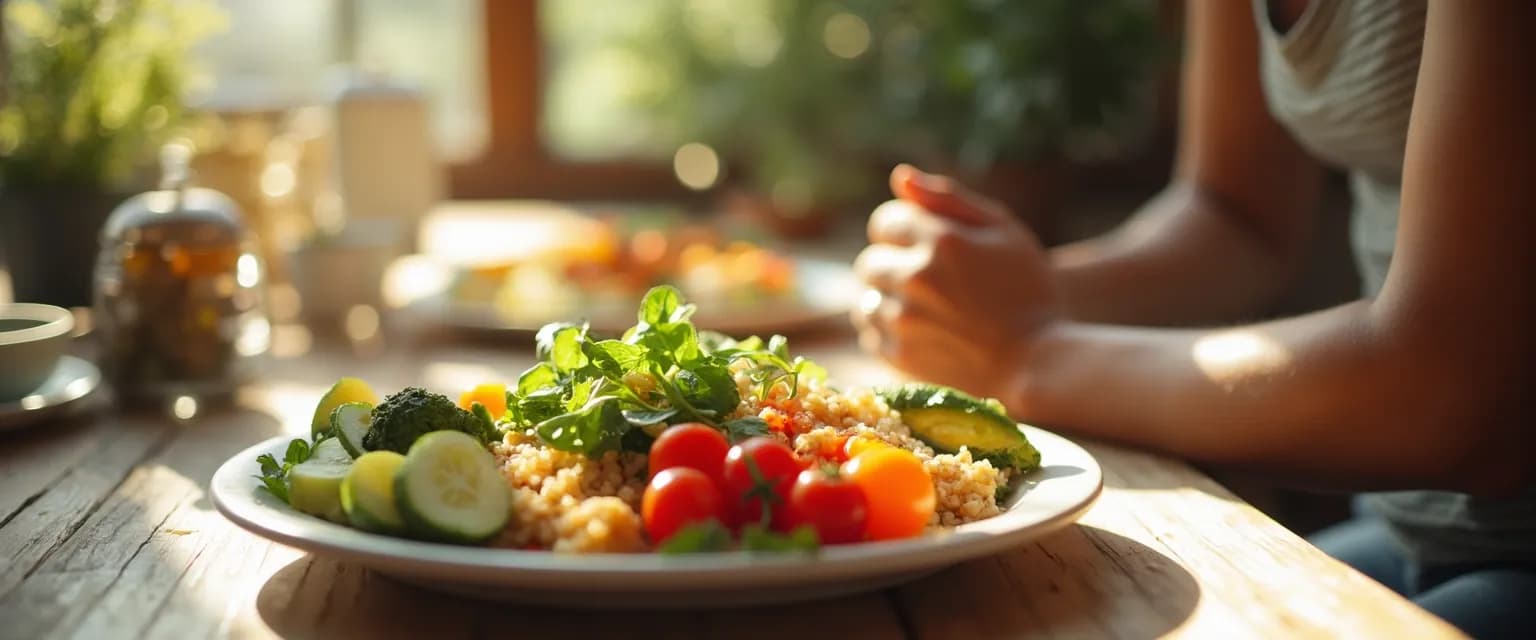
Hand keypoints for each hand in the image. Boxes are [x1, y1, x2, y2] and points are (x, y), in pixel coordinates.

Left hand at [851, 165, 1062, 402]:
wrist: (1038, 361)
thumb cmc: (1028, 288)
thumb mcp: (1004, 230)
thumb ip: (949, 200)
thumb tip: (900, 177)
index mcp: (941, 240)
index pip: (884, 221)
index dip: (903, 230)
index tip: (927, 244)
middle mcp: (915, 277)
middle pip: (870, 261)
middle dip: (893, 264)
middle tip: (931, 279)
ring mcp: (904, 319)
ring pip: (866, 299)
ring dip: (889, 299)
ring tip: (927, 308)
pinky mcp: (900, 355)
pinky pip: (870, 333)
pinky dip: (888, 330)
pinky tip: (921, 330)